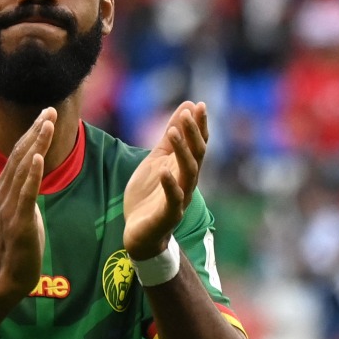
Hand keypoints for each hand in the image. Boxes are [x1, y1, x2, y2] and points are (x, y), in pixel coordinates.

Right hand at [0, 107, 54, 296]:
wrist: (10, 274)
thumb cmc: (20, 243)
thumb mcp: (24, 208)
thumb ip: (26, 187)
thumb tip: (34, 168)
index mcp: (4, 188)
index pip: (19, 154)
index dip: (31, 132)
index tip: (45, 113)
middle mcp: (3, 193)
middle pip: (20, 155)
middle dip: (35, 131)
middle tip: (49, 109)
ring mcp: (9, 207)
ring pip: (23, 169)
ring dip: (35, 144)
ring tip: (46, 124)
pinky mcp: (18, 222)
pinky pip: (26, 194)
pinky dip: (31, 174)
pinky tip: (38, 157)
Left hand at [122, 101, 207, 258]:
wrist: (140, 233)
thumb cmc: (150, 195)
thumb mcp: (157, 161)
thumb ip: (170, 138)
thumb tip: (186, 107)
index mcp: (184, 169)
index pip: (198, 144)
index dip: (199, 126)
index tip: (199, 105)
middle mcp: (187, 182)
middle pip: (197, 155)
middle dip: (193, 134)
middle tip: (187, 114)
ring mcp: (180, 199)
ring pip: (188, 173)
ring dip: (183, 152)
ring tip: (174, 132)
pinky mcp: (168, 215)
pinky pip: (173, 199)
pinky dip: (169, 185)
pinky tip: (164, 171)